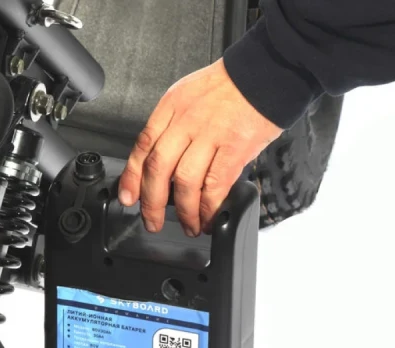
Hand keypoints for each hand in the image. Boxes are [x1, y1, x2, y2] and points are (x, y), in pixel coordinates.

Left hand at [118, 59, 281, 236]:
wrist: (265, 74)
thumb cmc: (232, 88)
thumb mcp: (191, 97)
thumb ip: (175, 127)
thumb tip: (165, 167)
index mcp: (172, 106)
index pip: (143, 146)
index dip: (132, 177)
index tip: (128, 198)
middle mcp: (187, 120)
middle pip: (158, 168)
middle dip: (152, 203)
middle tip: (153, 222)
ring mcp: (210, 135)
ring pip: (185, 182)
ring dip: (185, 212)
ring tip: (189, 226)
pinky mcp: (233, 149)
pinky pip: (214, 187)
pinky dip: (209, 209)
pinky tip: (209, 219)